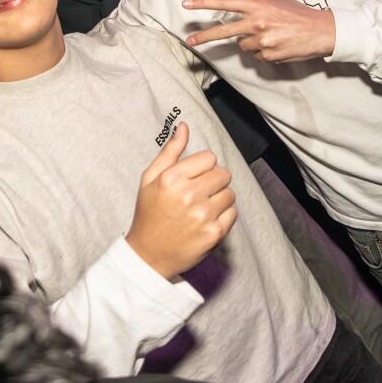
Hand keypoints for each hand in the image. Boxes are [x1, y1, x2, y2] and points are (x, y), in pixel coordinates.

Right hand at [126, 123, 237, 279]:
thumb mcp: (149, 180)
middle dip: (213, 181)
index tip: (193, 179)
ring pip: (230, 193)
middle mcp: (188, 195)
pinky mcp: (214, 233)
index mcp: (172, 178)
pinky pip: (233, 213)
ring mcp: (203, 215)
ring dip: (220, 198)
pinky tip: (206, 221)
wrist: (148, 255)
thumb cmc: (149, 214)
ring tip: (202, 208)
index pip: (209, 158)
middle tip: (198, 194)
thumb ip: (169, 152)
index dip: (202, 167)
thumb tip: (184, 127)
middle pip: (223, 174)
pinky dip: (223, 216)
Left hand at [183, 0, 335, 62]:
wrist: (321, 32)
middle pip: (223, 31)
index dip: (204, 3)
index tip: (187, 4)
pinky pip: (257, 55)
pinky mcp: (268, 55)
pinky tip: (277, 44)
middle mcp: (256, 23)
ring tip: (271, 35)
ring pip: (243, 45)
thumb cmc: (299, 13)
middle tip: (189, 40)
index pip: (225, 2)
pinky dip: (263, 52)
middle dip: (204, 36)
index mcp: (257, 6)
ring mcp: (262, 40)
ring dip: (251, 42)